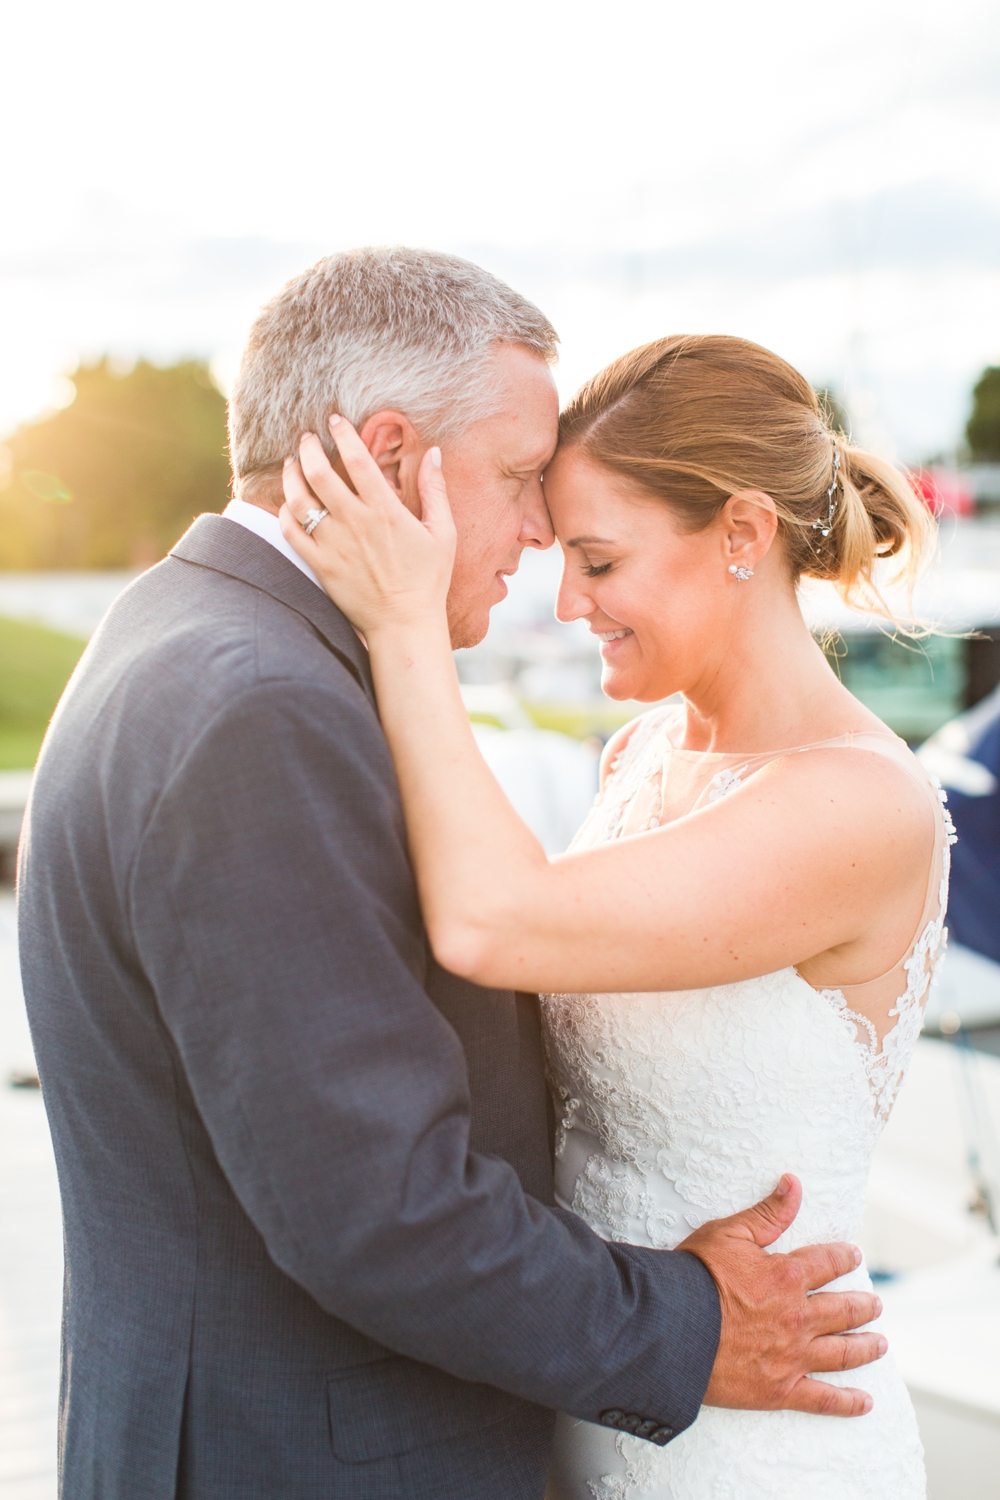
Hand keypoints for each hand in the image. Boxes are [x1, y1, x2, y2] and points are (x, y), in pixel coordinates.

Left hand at [279, 416, 456, 636]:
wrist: (404, 624)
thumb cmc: (428, 579)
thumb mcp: (443, 533)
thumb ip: (436, 491)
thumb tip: (434, 453)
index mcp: (385, 511)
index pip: (357, 459)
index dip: (343, 433)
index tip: (336, 420)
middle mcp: (355, 523)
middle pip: (319, 473)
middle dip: (309, 448)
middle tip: (307, 438)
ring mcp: (334, 545)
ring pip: (299, 500)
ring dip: (291, 476)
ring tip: (292, 465)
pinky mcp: (320, 566)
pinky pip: (291, 532)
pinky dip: (286, 513)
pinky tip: (289, 504)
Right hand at [680, 1175, 884, 1416]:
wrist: (672, 1329)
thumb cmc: (695, 1276)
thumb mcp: (730, 1233)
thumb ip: (767, 1213)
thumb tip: (794, 1183)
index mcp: (787, 1276)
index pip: (827, 1263)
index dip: (843, 1257)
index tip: (854, 1257)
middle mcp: (798, 1317)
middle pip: (842, 1310)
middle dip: (863, 1306)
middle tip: (877, 1304)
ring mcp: (793, 1356)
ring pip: (842, 1353)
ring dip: (864, 1347)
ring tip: (880, 1343)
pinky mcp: (780, 1389)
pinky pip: (823, 1399)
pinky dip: (848, 1403)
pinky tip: (865, 1403)